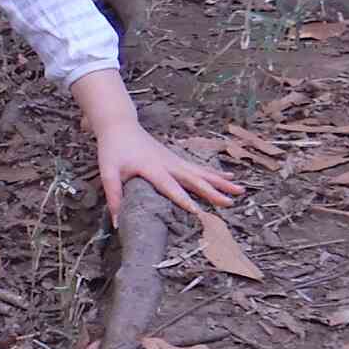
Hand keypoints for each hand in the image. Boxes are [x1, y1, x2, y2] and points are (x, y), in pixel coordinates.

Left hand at [94, 120, 240, 216]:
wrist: (120, 125)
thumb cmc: (113, 149)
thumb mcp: (108, 172)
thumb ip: (114, 197)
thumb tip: (117, 223)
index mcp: (152, 167)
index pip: (169, 186)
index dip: (183, 199)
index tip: (197, 211)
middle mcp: (168, 163)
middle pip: (194, 179)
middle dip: (212, 191)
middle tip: (230, 201)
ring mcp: (175, 160)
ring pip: (201, 172)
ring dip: (221, 182)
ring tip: (240, 190)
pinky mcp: (177, 159)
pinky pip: (199, 168)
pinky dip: (215, 173)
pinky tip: (229, 176)